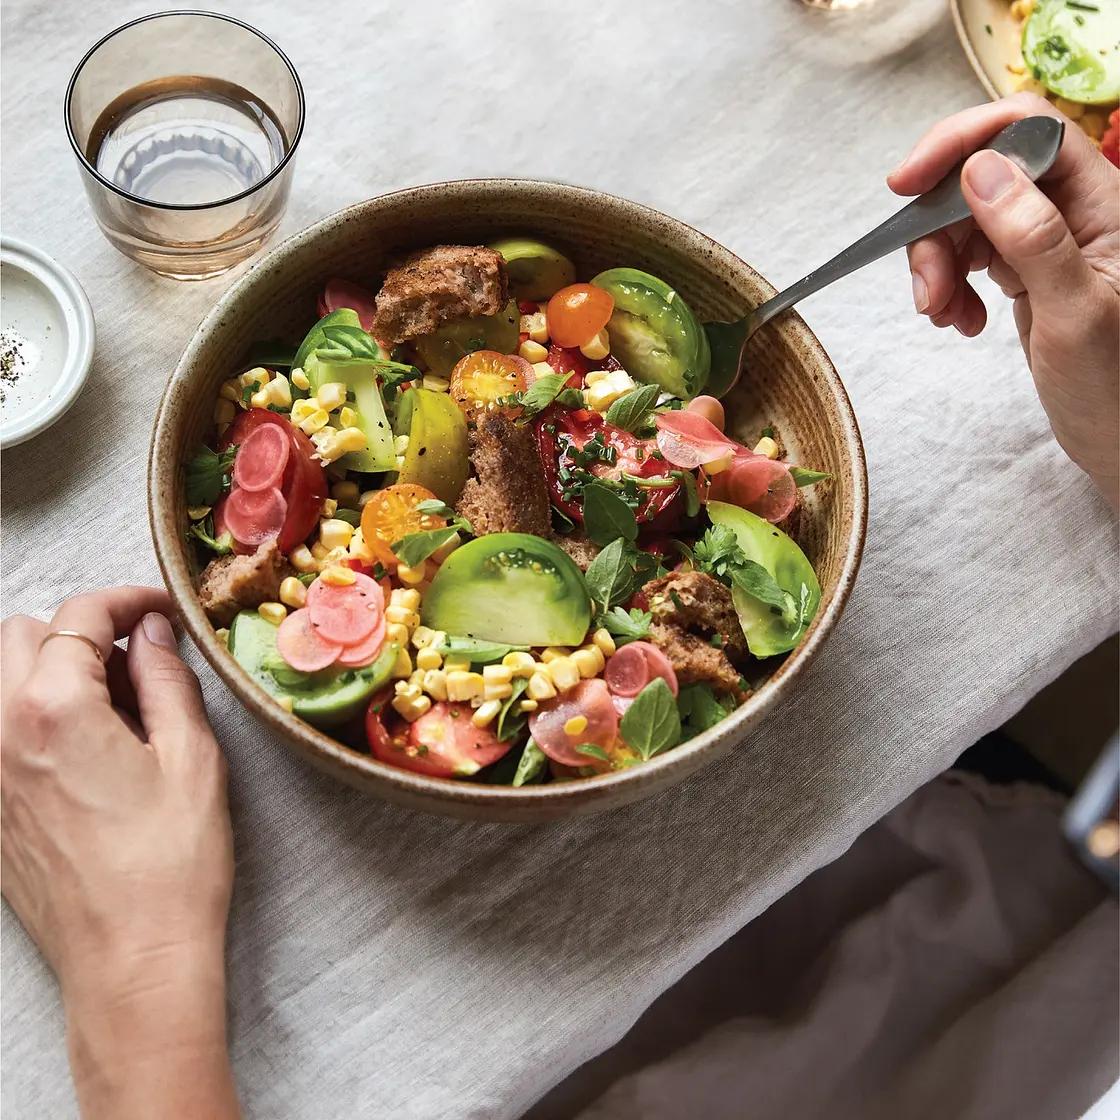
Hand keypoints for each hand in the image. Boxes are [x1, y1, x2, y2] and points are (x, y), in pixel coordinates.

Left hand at [1, 588, 238, 1118]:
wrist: (132, 961)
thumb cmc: (172, 865)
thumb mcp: (192, 757)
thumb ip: (167, 680)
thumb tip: (155, 633)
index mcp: (55, 710)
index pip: (78, 617)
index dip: (126, 601)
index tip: (160, 611)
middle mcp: (1, 734)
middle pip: (19, 635)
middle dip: (79, 629)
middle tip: (138, 655)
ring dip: (50, 668)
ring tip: (113, 702)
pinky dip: (33, 714)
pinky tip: (88, 746)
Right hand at [890, 94, 1119, 505]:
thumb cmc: (1114, 385)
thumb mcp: (1074, 312)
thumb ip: (1032, 236)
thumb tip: (980, 170)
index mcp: (1104, 201)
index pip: (1027, 131)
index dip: (963, 142)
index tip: (907, 182)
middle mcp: (1075, 209)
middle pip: (983, 176)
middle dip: (938, 227)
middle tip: (926, 289)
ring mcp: (1047, 240)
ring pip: (968, 219)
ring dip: (938, 264)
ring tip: (942, 316)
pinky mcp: (1026, 271)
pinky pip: (970, 255)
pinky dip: (950, 285)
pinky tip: (962, 321)